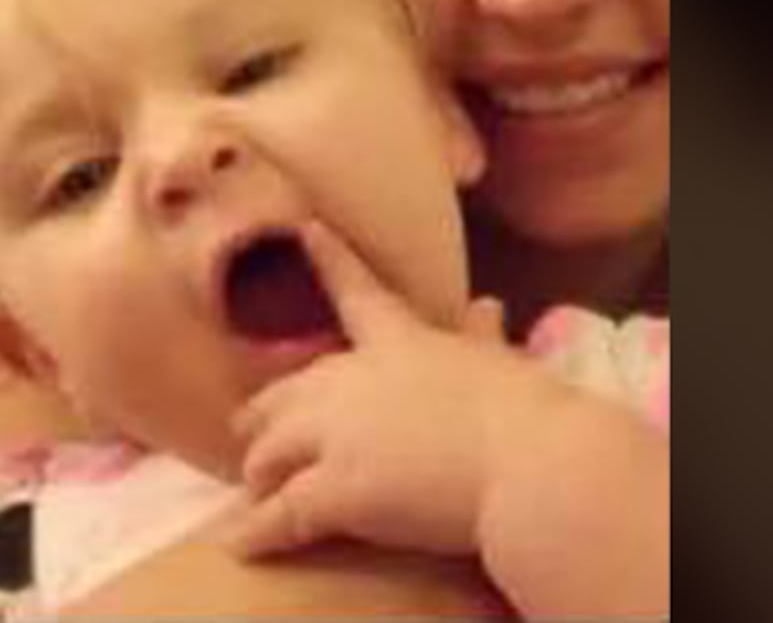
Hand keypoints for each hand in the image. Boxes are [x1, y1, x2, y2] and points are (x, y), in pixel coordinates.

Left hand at [229, 219, 560, 557]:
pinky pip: (282, 513)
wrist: (531, 463)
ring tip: (251, 494)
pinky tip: (241, 543)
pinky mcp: (335, 490)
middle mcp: (355, 381)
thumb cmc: (530, 412)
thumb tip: (487, 306)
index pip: (358, 293)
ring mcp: (338, 434)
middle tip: (248, 433)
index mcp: (403, 343)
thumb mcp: (501, 365)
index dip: (330, 260)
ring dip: (260, 473)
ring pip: (271, 451)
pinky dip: (259, 530)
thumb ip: (482, 338)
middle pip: (287, 392)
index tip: (305, 228)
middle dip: (263, 415)